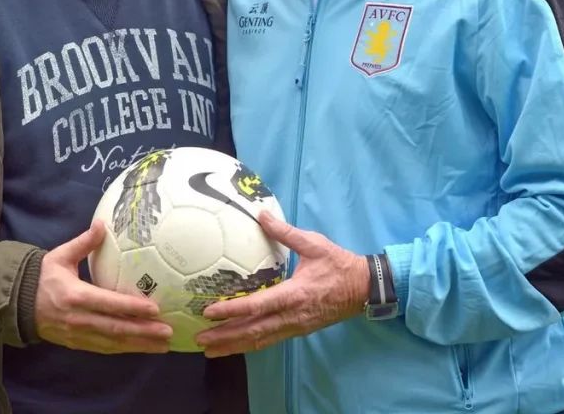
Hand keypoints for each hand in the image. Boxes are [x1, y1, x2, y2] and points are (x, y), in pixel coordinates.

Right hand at [34, 218, 172, 353]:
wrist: (17, 304)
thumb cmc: (42, 276)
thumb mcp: (60, 256)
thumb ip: (83, 242)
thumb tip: (101, 224)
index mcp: (75, 295)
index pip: (109, 304)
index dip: (132, 308)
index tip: (155, 309)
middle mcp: (79, 319)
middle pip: (116, 328)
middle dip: (143, 332)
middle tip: (167, 332)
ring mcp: (78, 334)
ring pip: (113, 343)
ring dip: (139, 345)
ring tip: (162, 345)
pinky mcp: (77, 344)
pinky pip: (104, 349)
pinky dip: (124, 349)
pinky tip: (141, 348)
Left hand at [195, 211, 369, 356]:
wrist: (364, 288)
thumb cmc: (338, 263)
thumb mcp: (313, 243)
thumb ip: (285, 232)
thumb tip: (261, 213)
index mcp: (294, 294)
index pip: (257, 306)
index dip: (232, 310)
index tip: (209, 312)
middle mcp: (292, 315)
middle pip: (254, 331)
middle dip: (225, 337)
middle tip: (200, 339)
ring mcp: (295, 326)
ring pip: (260, 340)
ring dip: (234, 346)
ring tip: (210, 349)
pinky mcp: (298, 330)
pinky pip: (270, 340)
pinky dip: (250, 344)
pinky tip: (235, 346)